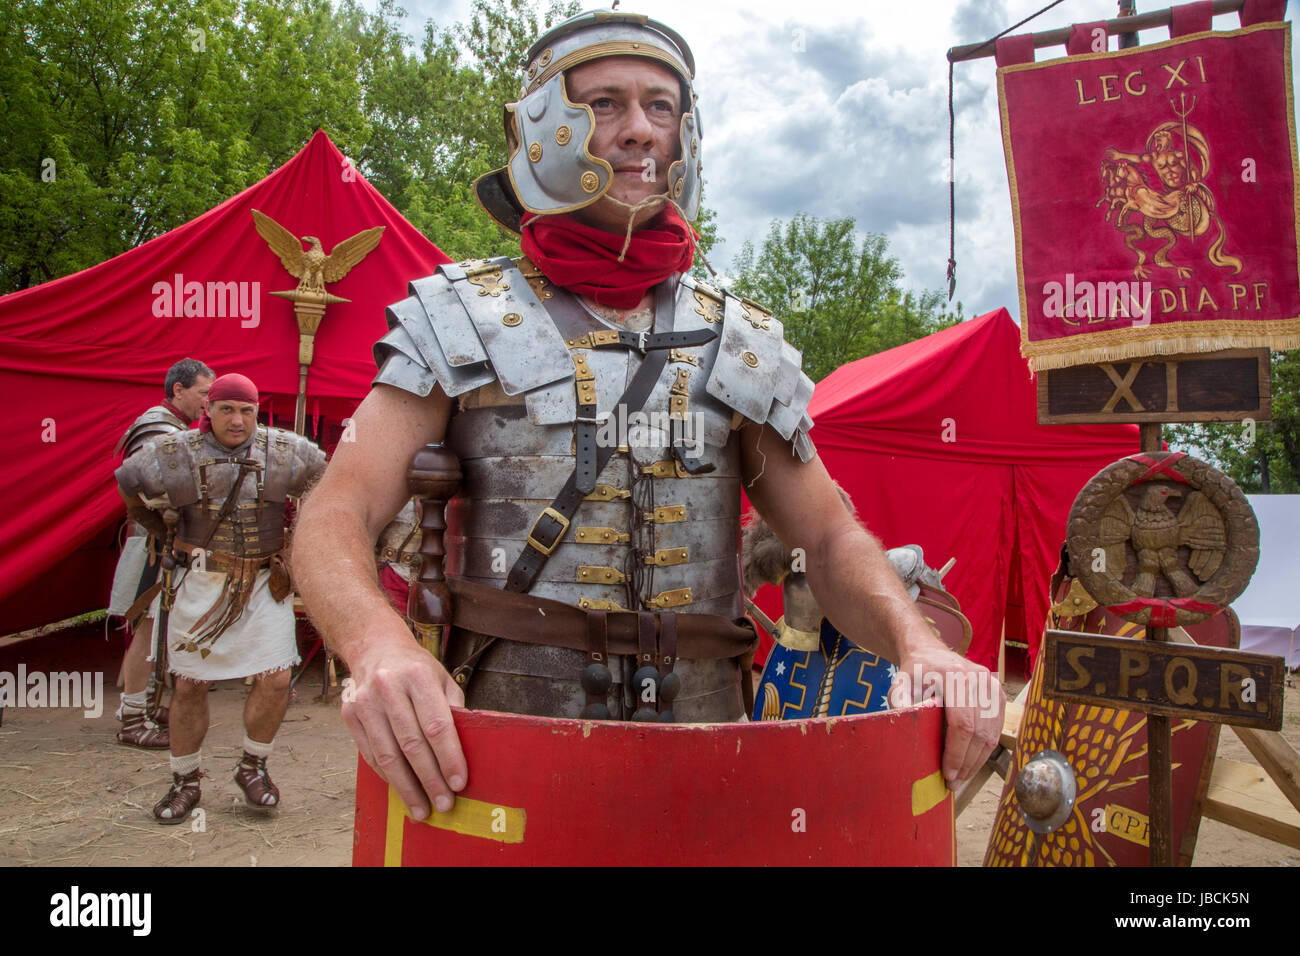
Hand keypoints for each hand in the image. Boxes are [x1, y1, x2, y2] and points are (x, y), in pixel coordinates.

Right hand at [341, 635, 467, 818]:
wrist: (375, 648)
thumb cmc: (416, 668)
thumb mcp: (442, 678)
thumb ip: (453, 710)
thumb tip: (466, 749)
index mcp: (418, 675)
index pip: (436, 725)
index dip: (448, 757)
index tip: (458, 783)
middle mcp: (388, 687)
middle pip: (412, 744)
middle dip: (430, 779)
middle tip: (444, 804)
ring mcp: (365, 702)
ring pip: (388, 755)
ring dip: (407, 787)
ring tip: (422, 809)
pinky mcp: (350, 714)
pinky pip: (371, 754)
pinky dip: (388, 776)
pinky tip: (402, 790)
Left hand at [888, 639, 1003, 789]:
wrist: (930, 653)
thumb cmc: (914, 673)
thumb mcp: (900, 685)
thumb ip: (900, 704)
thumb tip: (904, 730)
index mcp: (955, 677)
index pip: (963, 724)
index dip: (957, 753)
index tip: (947, 774)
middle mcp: (979, 680)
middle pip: (979, 734)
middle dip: (966, 763)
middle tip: (953, 783)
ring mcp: (992, 687)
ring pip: (991, 735)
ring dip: (977, 761)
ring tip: (961, 777)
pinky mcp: (998, 694)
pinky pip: (996, 730)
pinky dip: (985, 750)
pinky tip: (971, 762)